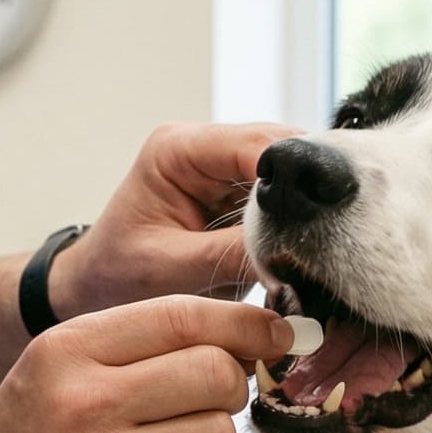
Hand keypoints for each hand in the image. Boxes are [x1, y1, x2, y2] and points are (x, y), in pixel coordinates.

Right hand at [0, 296, 292, 432]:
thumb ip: (144, 344)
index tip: (277, 334)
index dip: (245, 324)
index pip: (183, 318)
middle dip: (227, 389)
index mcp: (66, 352)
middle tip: (201, 405)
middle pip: (215, 375)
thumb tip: (258, 335)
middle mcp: (82, 405)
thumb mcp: (61, 370)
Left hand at [50, 123, 301, 319]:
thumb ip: (231, 255)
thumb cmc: (117, 276)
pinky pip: (281, 196)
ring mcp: (223, 166)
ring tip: (322, 244)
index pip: (253, 144)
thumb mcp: (173, 269)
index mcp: (177, 149)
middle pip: (279, 150)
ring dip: (304, 207)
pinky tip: (307, 247)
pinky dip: (296, 221)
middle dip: (306, 190)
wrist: (97, 287)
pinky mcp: (236, 191)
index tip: (323, 212)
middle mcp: (203, 146)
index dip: (294, 174)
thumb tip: (297, 252)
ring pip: (288, 172)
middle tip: (334, 234)